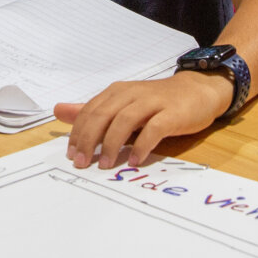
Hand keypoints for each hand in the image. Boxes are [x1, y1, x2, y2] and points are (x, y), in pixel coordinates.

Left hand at [55, 73, 233, 168]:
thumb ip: (92, 110)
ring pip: (125, 120)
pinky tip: (134, 160)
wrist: (198, 91)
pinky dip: (142, 145)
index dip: (78, 133)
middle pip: (103, 115)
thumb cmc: (156, 102)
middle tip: (82, 163)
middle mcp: (131, 94)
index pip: (90, 111)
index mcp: (116, 93)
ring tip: (105, 165)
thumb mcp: (122, 104)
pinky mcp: (171, 114)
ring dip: (112, 144)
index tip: (71, 155)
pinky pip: (154, 129)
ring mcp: (152, 103)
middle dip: (89, 140)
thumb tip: (59, 111)